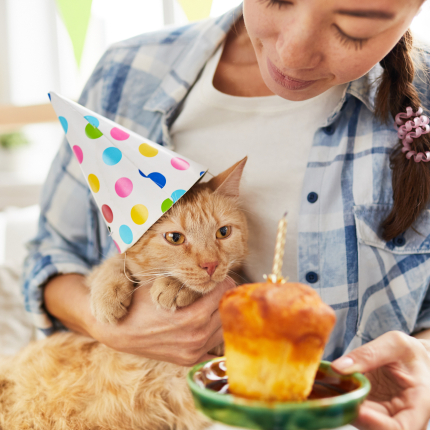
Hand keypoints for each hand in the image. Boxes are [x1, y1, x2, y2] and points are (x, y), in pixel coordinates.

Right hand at [86, 276, 234, 365]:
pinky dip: (216, 334)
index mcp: (193, 316)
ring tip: (212, 304)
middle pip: (226, 310)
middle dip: (224, 296)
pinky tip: (208, 323)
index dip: (223, 281)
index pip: (223, 293)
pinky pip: (215, 349)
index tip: (218, 276)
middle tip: (218, 288)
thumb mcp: (162, 284)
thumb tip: (209, 270)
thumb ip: (188, 279)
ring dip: (222, 314)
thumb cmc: (139, 303)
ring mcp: (194, 351)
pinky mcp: (190, 360)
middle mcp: (197, 336)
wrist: (119, 331)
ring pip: (224, 329)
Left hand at [332, 331, 429, 429]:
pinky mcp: (371, 412)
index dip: (374, 423)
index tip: (354, 408)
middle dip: (350, 414)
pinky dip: (339, 402)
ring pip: (361, 422)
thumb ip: (368, 354)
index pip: (399, 428)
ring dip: (341, 409)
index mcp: (419, 405)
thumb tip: (337, 367)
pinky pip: (354, 411)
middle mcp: (404, 418)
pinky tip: (324, 390)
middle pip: (375, 428)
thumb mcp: (394, 344)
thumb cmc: (410, 352)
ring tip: (321, 393)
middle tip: (327, 398)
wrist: (415, 359)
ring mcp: (386, 418)